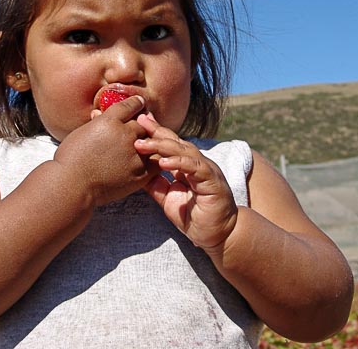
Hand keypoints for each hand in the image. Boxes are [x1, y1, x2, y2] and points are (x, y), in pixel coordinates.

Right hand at [53, 96, 158, 204]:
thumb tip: (102, 113)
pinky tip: (147, 160)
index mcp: (109, 121)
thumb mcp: (83, 131)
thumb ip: (99, 122)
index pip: (130, 106)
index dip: (136, 103)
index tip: (139, 103)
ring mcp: (135, 155)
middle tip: (143, 125)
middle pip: (143, 124)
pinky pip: (155, 163)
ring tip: (143, 145)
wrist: (71, 186)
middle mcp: (125, 135)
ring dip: (148, 142)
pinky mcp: (140, 174)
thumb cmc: (71, 158)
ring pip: (151, 142)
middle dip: (142, 124)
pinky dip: (152, 160)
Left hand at [134, 113, 237, 253]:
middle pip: (176, 142)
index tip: (139, 123)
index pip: (170, 144)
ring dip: (163, 146)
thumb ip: (157, 185)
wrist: (218, 235)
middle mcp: (198, 164)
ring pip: (185, 152)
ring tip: (144, 144)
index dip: (156, 133)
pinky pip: (195, 168)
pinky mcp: (212, 181)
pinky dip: (179, 163)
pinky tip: (163, 162)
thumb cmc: (196, 217)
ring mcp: (206, 170)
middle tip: (139, 122)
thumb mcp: (169, 199)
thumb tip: (139, 173)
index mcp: (188, 166)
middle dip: (157, 132)